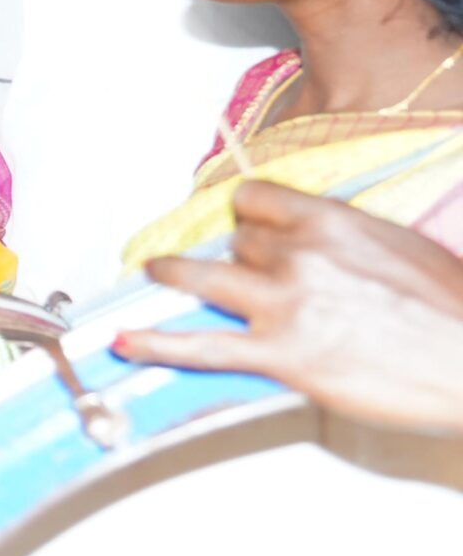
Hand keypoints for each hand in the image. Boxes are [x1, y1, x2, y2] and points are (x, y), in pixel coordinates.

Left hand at [125, 181, 462, 437]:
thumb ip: (344, 242)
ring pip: (206, 278)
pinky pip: (200, 346)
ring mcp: (284, 304)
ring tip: (155, 275)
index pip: (254, 200)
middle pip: (236, 244)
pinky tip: (125, 343)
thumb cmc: (453, 310)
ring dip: (176, 277)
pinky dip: (156, 345)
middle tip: (245, 277)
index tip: (241, 225)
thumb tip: (313, 246)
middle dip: (240, 260)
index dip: (245, 216)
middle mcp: (298, 254)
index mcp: (330, 221)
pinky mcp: (280, 355)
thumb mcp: (398, 250)